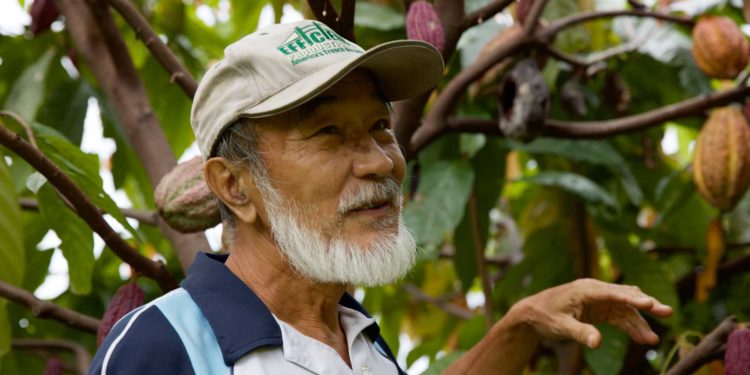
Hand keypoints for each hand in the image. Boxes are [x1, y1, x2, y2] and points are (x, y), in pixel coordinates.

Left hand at [509, 278, 672, 348]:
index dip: (632, 298)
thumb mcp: (560, 326)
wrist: (532, 313)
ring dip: (640, 322)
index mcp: (585, 289)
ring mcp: (599, 299)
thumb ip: (580, 332)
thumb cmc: (544, 316)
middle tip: (667, 313)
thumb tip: (598, 343)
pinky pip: (620, 317)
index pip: (613, 292)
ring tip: (652, 340)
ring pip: (626, 308)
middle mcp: (595, 290)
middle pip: (625, 296)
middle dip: (646, 305)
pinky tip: (642, 338)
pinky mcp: (599, 309)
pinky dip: (631, 327)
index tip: (649, 303)